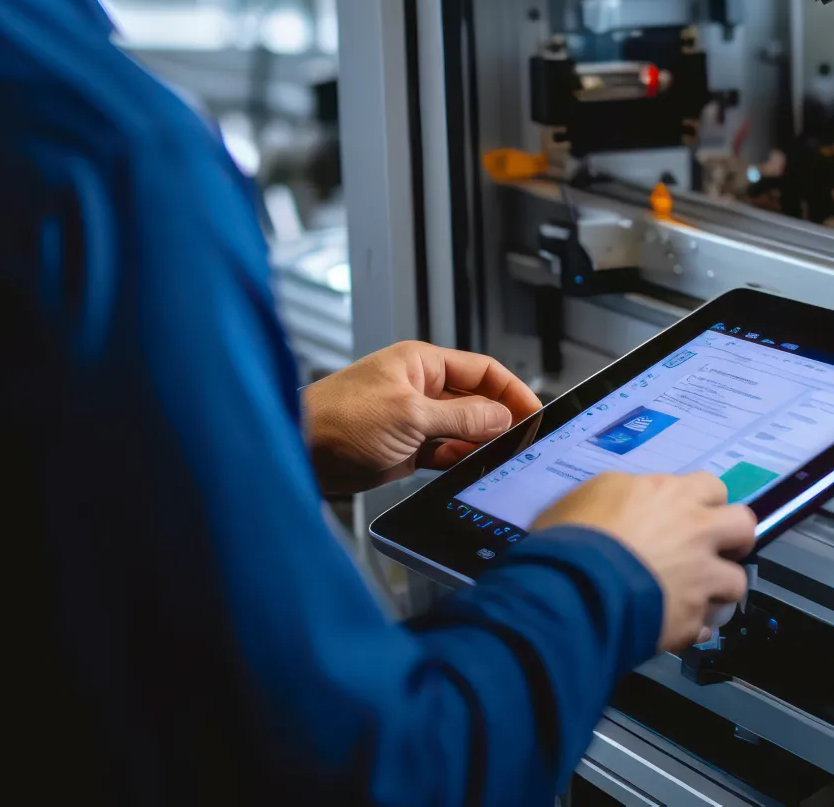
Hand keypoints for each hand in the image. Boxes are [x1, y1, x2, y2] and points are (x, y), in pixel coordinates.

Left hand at [303, 342, 541, 494]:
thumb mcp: (409, 416)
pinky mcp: (405, 449)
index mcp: (421, 364)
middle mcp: (420, 389)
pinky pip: (445, 453)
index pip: (482, 370)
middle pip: (475, 401)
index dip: (512, 390)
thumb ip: (460, 418)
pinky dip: (462, 461)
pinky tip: (477, 469)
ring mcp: (413, 420)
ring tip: (507, 457)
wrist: (298, 452)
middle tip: (527, 440)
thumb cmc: (336, 419)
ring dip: (482, 444)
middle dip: (500, 420)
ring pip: (462, 430)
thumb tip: (501, 417)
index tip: (535, 411)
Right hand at [533, 472, 755, 652]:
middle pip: (744, 527)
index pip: (713, 487)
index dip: (704, 502)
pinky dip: (691, 626)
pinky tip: (672, 627)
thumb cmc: (574, 534)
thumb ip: (625, 496)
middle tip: (708, 551)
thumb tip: (633, 507)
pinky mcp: (691, 619)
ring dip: (717, 588)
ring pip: (736, 582)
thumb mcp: (592, 494)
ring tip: (692, 596)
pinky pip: (705, 625)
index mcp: (673, 495)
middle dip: (732, 539)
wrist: (575, 589)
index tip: (689, 514)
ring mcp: (700, 578)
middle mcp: (697, 532)